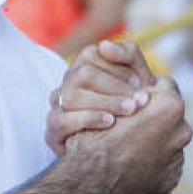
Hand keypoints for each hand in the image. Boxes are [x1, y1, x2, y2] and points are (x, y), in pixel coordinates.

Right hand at [47, 40, 155, 154]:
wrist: (125, 148)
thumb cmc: (132, 106)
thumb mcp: (137, 79)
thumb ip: (128, 56)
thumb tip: (104, 45)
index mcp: (83, 67)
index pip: (90, 55)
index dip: (117, 68)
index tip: (140, 84)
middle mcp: (66, 84)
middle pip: (82, 74)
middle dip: (113, 86)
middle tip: (138, 100)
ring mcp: (57, 107)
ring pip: (71, 96)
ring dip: (105, 102)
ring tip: (129, 110)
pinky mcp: (52, 131)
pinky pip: (61, 121)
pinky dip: (89, 119)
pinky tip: (110, 122)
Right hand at [65, 76, 190, 193]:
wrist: (91, 185)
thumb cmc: (95, 139)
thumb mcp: (110, 101)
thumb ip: (133, 93)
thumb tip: (139, 91)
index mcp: (169, 106)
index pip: (165, 85)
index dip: (145, 90)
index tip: (132, 97)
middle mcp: (181, 130)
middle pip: (169, 114)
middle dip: (153, 115)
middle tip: (129, 122)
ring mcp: (178, 156)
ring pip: (168, 138)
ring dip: (153, 139)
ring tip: (127, 145)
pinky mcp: (172, 177)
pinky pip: (165, 162)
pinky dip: (152, 160)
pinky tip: (131, 162)